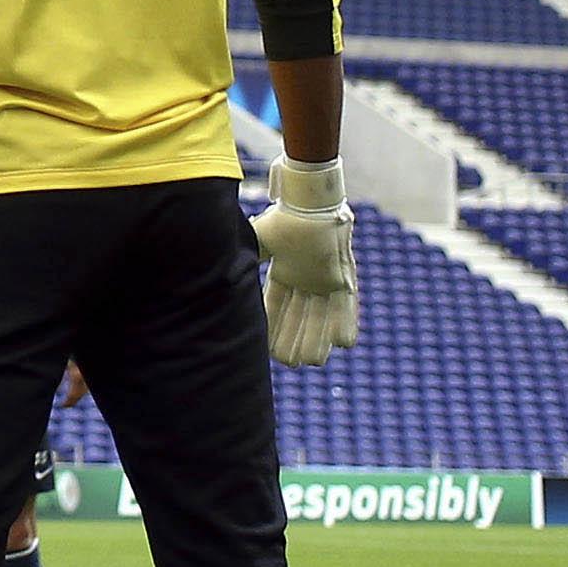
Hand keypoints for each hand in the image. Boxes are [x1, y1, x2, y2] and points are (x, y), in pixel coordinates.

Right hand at [249, 158, 355, 366]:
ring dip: (318, 338)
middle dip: (295, 339)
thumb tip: (220, 275)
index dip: (273, 327)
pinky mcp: (344, 276)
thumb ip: (247, 262)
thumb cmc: (283, 220)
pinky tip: (344, 344)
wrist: (308, 203)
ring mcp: (327, 279)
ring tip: (314, 361)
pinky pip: (347, 305)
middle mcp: (308, 279)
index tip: (269, 349)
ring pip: (323, 316)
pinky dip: (346, 323)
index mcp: (286, 271)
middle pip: (301, 316)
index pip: (277, 305)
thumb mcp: (260, 244)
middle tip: (291, 363)